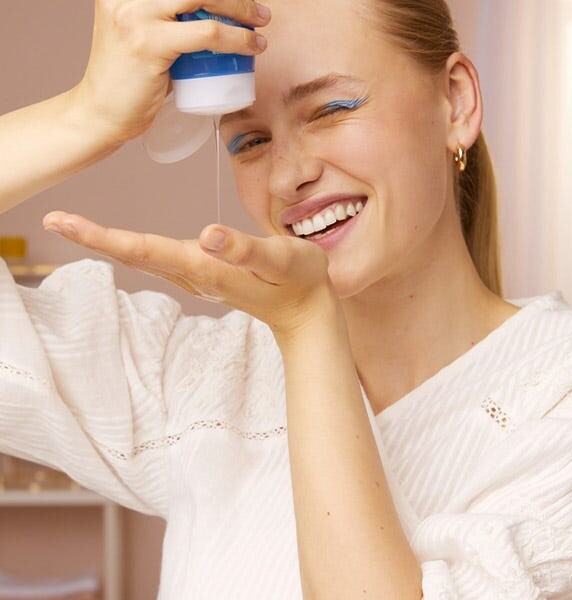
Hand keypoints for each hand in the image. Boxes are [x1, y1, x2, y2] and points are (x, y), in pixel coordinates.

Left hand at [42, 211, 337, 338]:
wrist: (304, 310)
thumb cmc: (299, 280)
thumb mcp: (281, 260)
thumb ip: (245, 250)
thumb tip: (206, 234)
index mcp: (206, 266)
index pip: (145, 249)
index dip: (104, 236)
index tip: (64, 223)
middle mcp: (193, 273)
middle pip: (135, 254)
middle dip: (93, 237)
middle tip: (54, 219)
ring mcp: (196, 277)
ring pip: (143, 257)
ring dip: (107, 242)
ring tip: (74, 226)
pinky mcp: (204, 274)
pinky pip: (158, 259)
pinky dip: (131, 247)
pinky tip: (121, 242)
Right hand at [74, 0, 270, 141]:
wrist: (101, 113)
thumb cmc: (130, 79)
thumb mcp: (145, 35)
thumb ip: (169, 21)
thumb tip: (214, 16)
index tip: (238, 1)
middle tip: (259, 12)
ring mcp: (134, 15)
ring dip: (240, 8)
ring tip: (260, 25)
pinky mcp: (148, 44)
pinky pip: (205, 34)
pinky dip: (235, 39)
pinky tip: (251, 46)